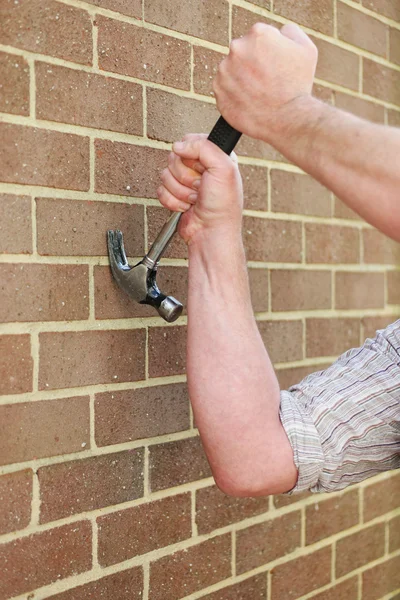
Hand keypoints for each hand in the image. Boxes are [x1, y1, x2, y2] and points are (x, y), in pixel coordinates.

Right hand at [157, 134, 242, 244]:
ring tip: (195, 199)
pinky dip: (172, 201)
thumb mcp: (223, 168)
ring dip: (180, 191)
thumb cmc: (223, 206)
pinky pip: (161, 190)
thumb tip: (179, 145)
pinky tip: (187, 206)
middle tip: (200, 187)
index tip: (203, 169)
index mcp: (215, 156)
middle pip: (175, 157)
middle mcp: (200, 167)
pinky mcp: (174, 194)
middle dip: (186, 176)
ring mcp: (185, 181)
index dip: (193, 156)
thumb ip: (204, 147)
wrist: (211, 232)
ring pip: (165, 174)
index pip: (190, 141)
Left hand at [213, 22, 317, 142]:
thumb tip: (278, 33)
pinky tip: (248, 101)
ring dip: (241, 79)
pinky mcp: (218, 92)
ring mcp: (224, 71)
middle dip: (252, 64)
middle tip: (266, 80)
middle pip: (243, 53)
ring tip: (258, 93)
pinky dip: (234, 95)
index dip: (269, 52)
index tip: (274, 66)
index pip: (258, 38)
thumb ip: (289, 32)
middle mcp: (237, 49)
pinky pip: (224, 90)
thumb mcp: (306, 49)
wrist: (287, 119)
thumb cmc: (298, 86)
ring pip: (231, 71)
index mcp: (257, 34)